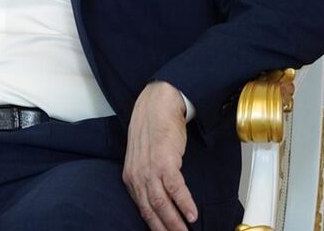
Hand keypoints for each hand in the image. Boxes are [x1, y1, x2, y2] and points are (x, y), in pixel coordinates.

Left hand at [123, 81, 197, 229]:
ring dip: (175, 222)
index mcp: (131, 176)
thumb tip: (160, 200)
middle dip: (164, 229)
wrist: (157, 105)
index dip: (153, 225)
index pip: (141, 208)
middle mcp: (137, 175)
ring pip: (161, 203)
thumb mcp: (143, 157)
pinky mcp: (164, 161)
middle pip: (150, 210)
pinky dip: (184, 204)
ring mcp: (149, 169)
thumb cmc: (153, 130)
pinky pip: (175, 188)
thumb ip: (147, 178)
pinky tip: (192, 214)